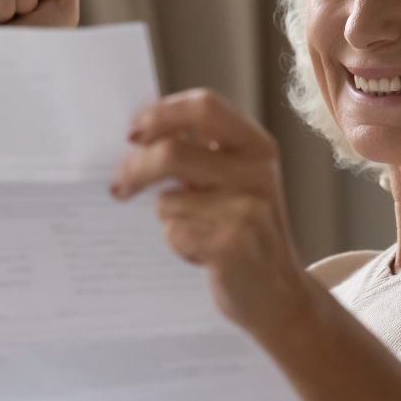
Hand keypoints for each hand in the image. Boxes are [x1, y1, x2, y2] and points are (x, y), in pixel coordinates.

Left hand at [110, 89, 312, 336]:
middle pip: (173, 153)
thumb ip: (202, 153)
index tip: (134, 133)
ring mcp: (247, 209)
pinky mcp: (231, 245)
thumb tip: (142, 135)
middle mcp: (257, 173)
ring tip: (194, 232)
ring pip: (168, 201)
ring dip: (168, 220)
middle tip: (119, 186)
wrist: (281, 294)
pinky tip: (202, 254)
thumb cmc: (247, 231)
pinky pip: (175, 233)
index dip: (162, 115)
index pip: (204, 106)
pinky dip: (178, 245)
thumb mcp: (238, 181)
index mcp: (258, 147)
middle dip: (135, 170)